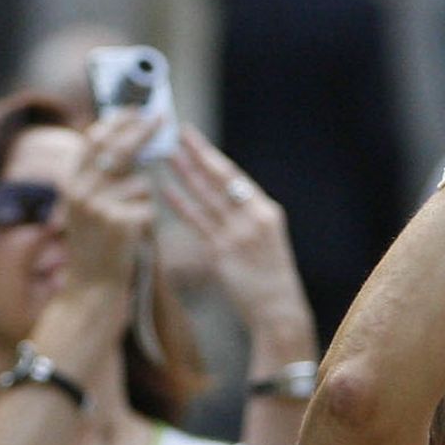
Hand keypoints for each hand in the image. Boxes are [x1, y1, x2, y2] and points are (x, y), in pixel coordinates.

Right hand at [64, 110, 160, 289]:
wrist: (91, 287)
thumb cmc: (97, 245)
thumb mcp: (88, 206)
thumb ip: (101, 175)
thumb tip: (130, 138)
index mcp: (70, 181)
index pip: (93, 138)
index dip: (116, 120)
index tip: (134, 109)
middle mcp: (80, 190)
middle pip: (119, 147)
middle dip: (142, 129)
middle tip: (161, 117)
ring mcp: (99, 206)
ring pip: (141, 181)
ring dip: (145, 197)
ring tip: (130, 220)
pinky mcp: (120, 222)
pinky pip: (149, 206)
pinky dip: (148, 218)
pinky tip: (134, 234)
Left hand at [164, 128, 315, 353]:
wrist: (278, 310)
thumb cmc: (271, 280)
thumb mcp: (267, 243)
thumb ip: (247, 221)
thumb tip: (222, 202)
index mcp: (267, 212)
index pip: (235, 178)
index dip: (213, 157)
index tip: (196, 139)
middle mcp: (254, 218)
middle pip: (221, 179)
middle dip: (198, 154)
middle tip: (178, 133)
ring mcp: (238, 234)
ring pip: (206, 196)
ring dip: (186, 173)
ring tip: (167, 154)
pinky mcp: (222, 252)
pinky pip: (197, 222)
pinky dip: (181, 204)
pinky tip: (166, 189)